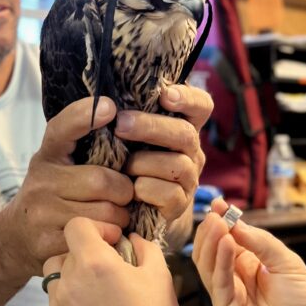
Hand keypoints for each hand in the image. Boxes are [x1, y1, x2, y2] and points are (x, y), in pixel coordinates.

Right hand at [3, 98, 133, 277]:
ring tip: (116, 217)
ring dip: (121, 217)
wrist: (12, 240)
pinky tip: (106, 235)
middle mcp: (41, 181)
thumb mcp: (58, 166)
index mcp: (47, 156)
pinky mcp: (47, 242)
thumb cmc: (50, 197)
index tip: (109, 107)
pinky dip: (111, 236)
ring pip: (106, 212)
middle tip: (124, 197)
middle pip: (102, 181)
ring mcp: (41, 213)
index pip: (62, 128)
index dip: (85, 116)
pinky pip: (98, 236)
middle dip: (124, 191)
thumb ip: (82, 149)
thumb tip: (126, 123)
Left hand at [44, 218, 193, 305]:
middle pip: (66, 249)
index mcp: (95, 263)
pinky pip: (57, 297)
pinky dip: (71, 294)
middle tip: (112, 266)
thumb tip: (131, 238)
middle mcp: (70, 281)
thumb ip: (143, 246)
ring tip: (99, 285)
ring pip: (55, 272)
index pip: (76, 225)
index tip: (114, 241)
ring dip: (74, 271)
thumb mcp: (160, 274)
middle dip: (88, 251)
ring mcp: (59, 305)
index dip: (97, 227)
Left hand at [116, 83, 212, 226]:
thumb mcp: (127, 137)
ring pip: (177, 165)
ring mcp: (189, 178)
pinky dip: (146, 189)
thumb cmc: (125, 162)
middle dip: (151, 127)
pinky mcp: (180, 204)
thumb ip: (127, 116)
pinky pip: (169, 193)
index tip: (165, 96)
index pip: (201, 106)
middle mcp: (191, 151)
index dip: (188, 99)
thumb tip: (105, 100)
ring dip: (144, 163)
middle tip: (121, 124)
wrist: (129, 209)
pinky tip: (132, 190)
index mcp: (182, 127)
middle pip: (185, 133)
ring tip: (123, 166)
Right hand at [193, 201, 305, 305]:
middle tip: (214, 213)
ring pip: (209, 266)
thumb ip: (261, 242)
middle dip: (212, 231)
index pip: (228, 240)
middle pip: (212, 252)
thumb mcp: (287, 263)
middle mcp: (235, 279)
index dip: (222, 222)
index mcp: (250, 265)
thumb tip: (235, 223)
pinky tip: (226, 244)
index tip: (218, 203)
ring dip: (211, 243)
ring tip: (216, 224)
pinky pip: (219, 284)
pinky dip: (220, 262)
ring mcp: (228, 297)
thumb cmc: (305, 304)